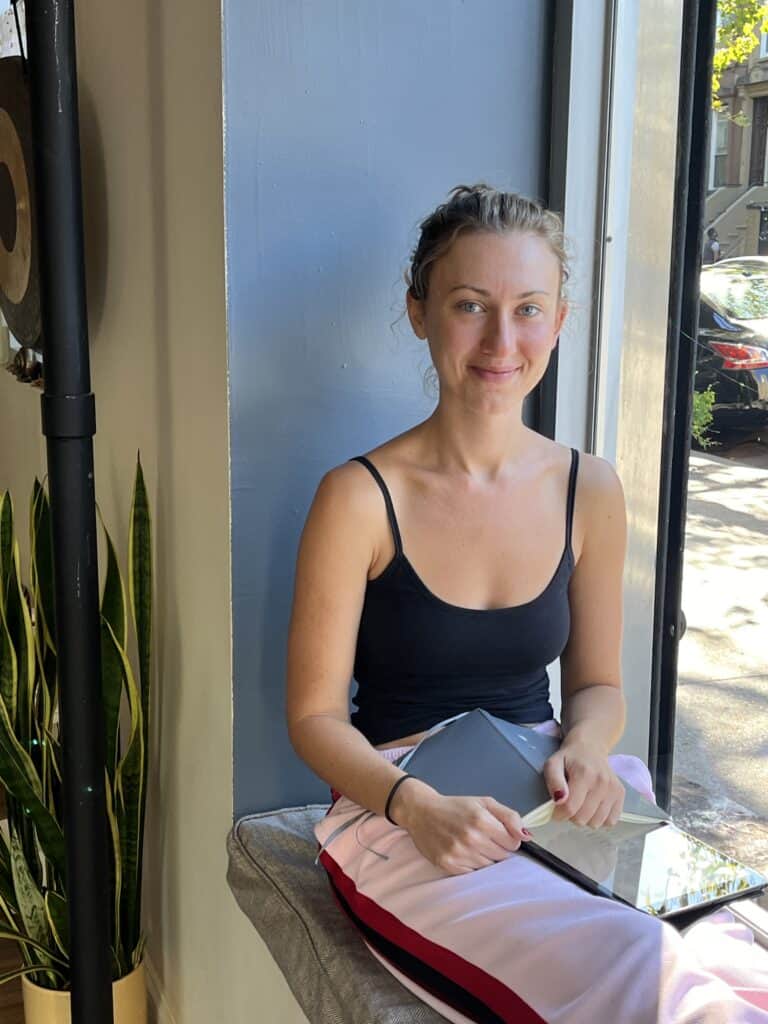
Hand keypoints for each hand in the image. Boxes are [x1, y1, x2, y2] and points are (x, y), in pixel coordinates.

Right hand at [391, 781, 532, 874]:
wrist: (421, 812)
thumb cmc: (455, 807)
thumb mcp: (484, 802)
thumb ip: (509, 816)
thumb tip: (527, 836)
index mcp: (481, 820)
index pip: (513, 843)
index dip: (508, 838)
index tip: (498, 833)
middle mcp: (471, 838)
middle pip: (502, 856)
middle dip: (497, 847)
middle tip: (483, 837)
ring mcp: (459, 854)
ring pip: (489, 867)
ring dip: (485, 857)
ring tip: (472, 844)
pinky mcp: (449, 865)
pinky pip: (473, 873)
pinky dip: (472, 865)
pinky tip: (464, 852)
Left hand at [543, 740, 624, 827]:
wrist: (590, 747)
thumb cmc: (569, 758)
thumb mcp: (553, 764)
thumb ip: (553, 781)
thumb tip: (559, 800)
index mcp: (584, 774)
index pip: (570, 808)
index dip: (558, 813)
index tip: (556, 808)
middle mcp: (602, 782)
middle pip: (582, 818)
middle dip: (571, 815)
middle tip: (569, 802)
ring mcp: (613, 789)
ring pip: (596, 823)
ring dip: (585, 818)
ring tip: (582, 803)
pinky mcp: (621, 794)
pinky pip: (610, 821)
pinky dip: (600, 818)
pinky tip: (594, 805)